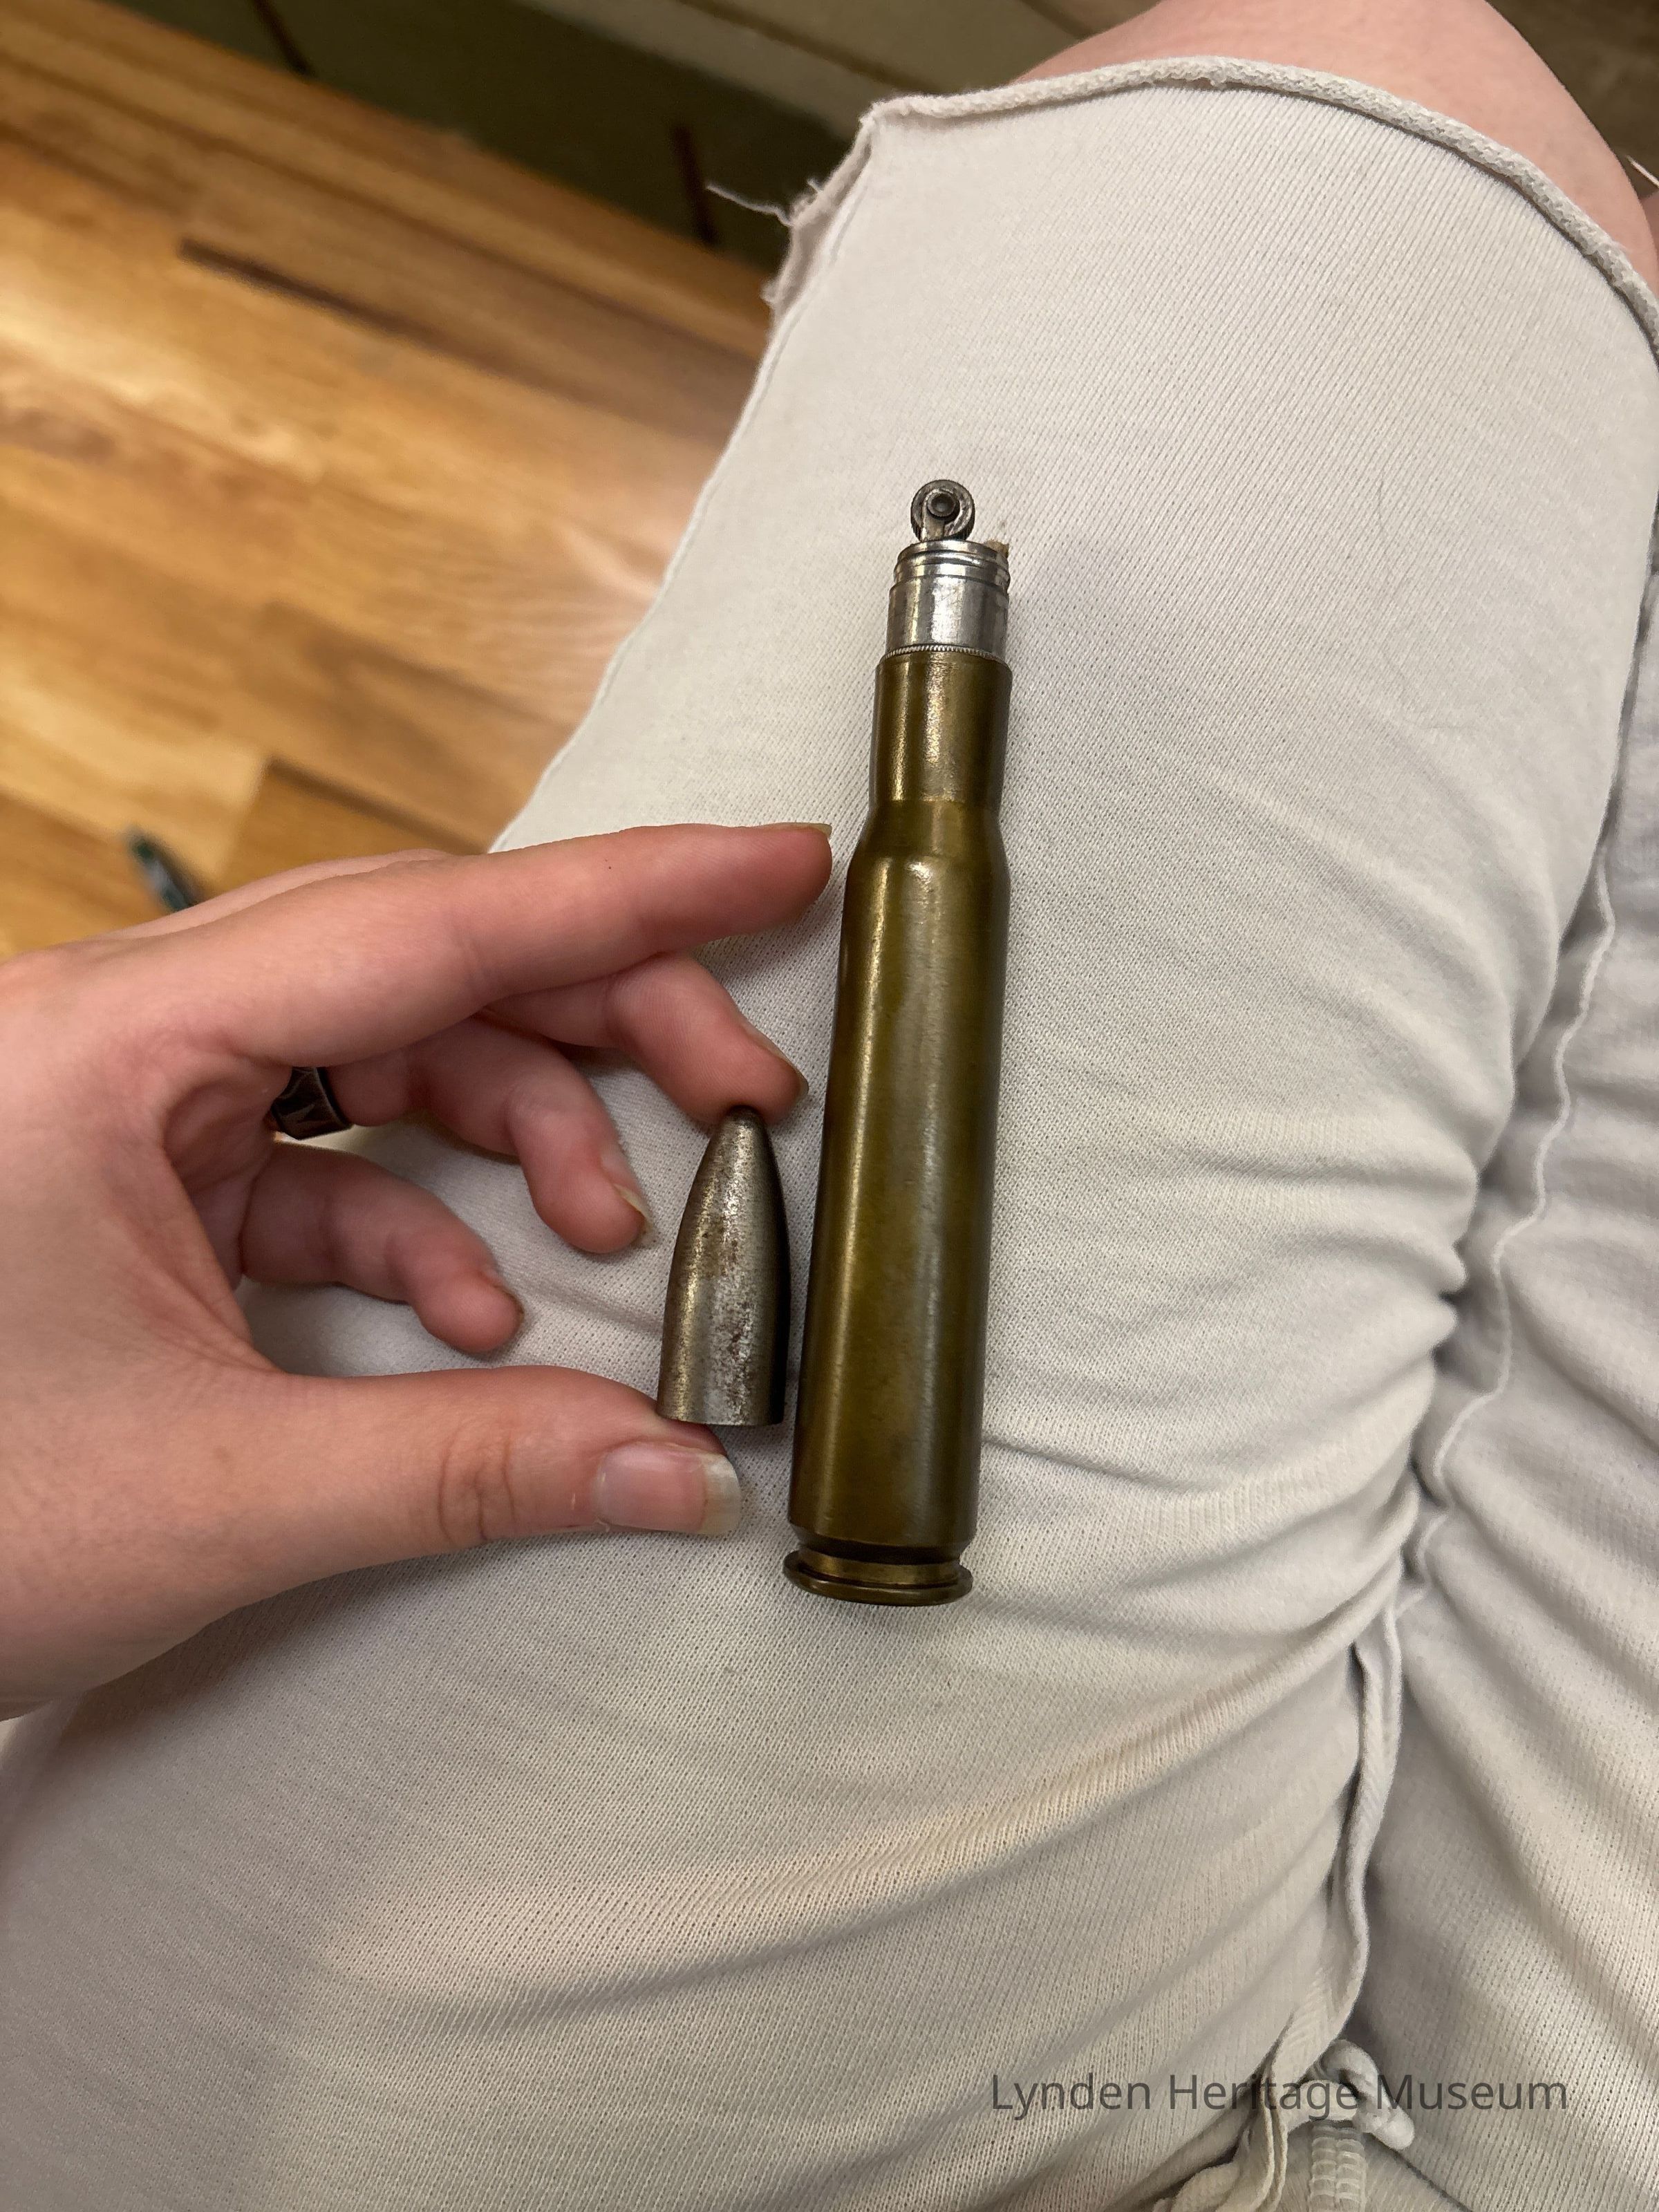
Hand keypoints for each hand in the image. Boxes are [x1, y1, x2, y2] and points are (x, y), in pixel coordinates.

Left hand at [0, 824, 830, 1717]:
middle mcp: (111, 1031)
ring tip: (614, 1229)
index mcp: (110, 1044)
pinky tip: (474, 1316)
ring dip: (515, 1125)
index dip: (627, 892)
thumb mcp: (215, 1495)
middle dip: (599, 1012)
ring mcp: (113, 1099)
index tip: (775, 863)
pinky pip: (309, 1152)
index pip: (424, 925)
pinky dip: (415, 1217)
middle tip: (746, 1090)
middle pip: (416, 959)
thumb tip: (687, 1476)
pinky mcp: (120, 1174)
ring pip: (373, 1045)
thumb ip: (470, 1468)